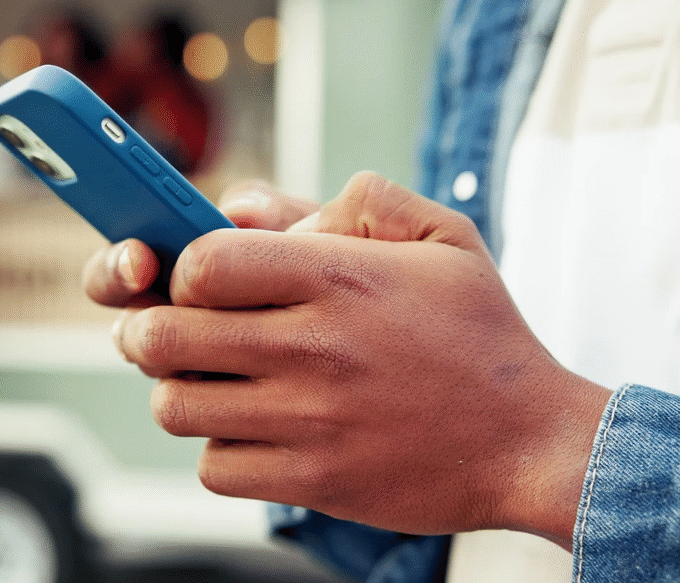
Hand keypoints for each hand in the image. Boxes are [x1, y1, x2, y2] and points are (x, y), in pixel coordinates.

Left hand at [113, 172, 610, 546]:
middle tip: (165, 329)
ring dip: (179, 390)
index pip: (202, 263)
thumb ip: (352, 200)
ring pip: (175, 406)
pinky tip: (252, 430)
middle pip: (163, 336)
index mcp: (339, 277)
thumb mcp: (440, 237)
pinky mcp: (314, 480)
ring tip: (211, 380)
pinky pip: (216, 466)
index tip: (195, 278)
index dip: (180, 267)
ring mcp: (311, 420)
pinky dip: (219, 449)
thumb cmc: (480, 333)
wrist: (532, 441)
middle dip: (147, 330)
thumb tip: (240, 205)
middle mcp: (315, 347)